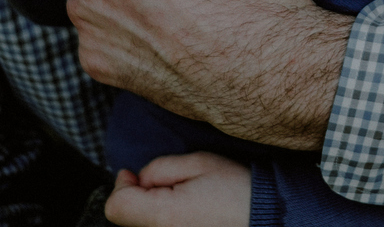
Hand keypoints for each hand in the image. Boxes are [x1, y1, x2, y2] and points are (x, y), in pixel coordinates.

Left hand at [103, 152, 250, 226]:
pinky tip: (184, 214)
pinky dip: (164, 221)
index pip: (116, 206)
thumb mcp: (198, 163)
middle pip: (126, 219)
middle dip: (137, 197)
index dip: (122, 185)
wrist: (268, 217)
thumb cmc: (237, 190)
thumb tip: (137, 180)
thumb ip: (158, 169)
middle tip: (165, 185)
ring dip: (150, 211)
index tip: (134, 175)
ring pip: (142, 225)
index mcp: (163, 216)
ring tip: (179, 201)